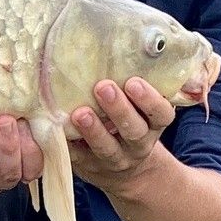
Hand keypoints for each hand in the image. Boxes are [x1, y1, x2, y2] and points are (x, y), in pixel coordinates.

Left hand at [67, 78, 175, 193]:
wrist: (126, 171)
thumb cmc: (130, 122)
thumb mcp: (141, 109)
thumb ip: (134, 88)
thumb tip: (118, 50)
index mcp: (153, 125)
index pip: (161, 114)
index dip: (150, 100)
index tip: (133, 82)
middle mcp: (138, 144)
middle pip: (134, 131)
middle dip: (119, 109)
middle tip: (103, 87)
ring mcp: (115, 159)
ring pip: (107, 148)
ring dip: (93, 130)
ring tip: (80, 113)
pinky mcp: (90, 166)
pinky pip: (79, 158)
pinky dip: (69, 145)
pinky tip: (59, 129)